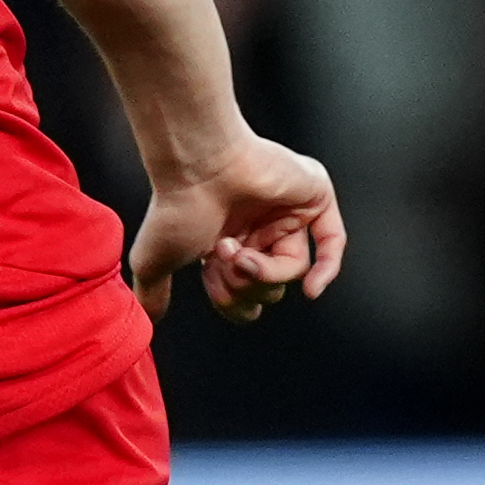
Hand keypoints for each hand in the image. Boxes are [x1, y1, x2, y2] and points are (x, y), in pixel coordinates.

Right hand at [129, 131, 346, 324]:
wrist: (196, 166)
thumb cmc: (175, 206)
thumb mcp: (153, 261)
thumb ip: (152, 293)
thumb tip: (151, 318)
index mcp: (226, 241)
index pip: (243, 292)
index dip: (232, 301)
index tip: (216, 287)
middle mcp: (257, 228)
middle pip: (268, 287)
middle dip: (244, 285)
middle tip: (223, 259)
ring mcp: (286, 212)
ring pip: (291, 269)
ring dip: (264, 272)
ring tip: (238, 251)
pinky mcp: (313, 195)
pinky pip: (332, 243)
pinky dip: (326, 269)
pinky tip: (311, 289)